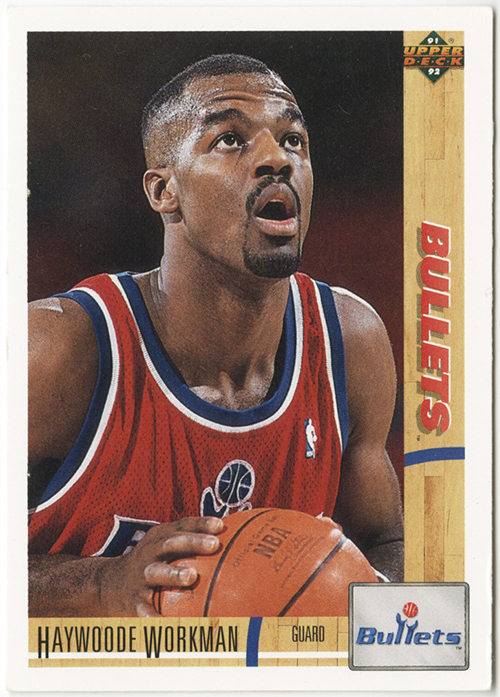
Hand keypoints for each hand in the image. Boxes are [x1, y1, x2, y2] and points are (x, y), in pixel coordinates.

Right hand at [100, 516, 223, 616]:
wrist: (108, 584)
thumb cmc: (152, 563)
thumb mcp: (165, 545)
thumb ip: (193, 542)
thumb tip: (235, 539)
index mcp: (160, 537)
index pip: (182, 525)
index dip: (201, 524)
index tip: (221, 526)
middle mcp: (150, 552)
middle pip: (171, 543)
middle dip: (192, 542)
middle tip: (214, 544)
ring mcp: (141, 575)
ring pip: (157, 572)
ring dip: (173, 573)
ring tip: (191, 577)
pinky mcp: (134, 599)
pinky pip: (144, 608)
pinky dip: (154, 616)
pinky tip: (168, 623)